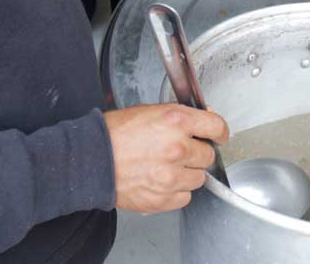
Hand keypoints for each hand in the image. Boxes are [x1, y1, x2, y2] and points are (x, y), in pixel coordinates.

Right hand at [104, 104, 228, 213]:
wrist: (90, 159)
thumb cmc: (114, 134)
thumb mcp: (150, 111)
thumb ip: (180, 117)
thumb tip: (203, 122)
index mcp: (176, 121)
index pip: (216, 127)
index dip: (219, 132)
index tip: (218, 136)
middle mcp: (177, 148)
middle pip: (208, 155)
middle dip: (197, 153)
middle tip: (180, 151)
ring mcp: (171, 175)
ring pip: (199, 178)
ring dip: (188, 173)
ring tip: (167, 167)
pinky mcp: (162, 198)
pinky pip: (185, 197)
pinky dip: (177, 191)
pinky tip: (162, 181)